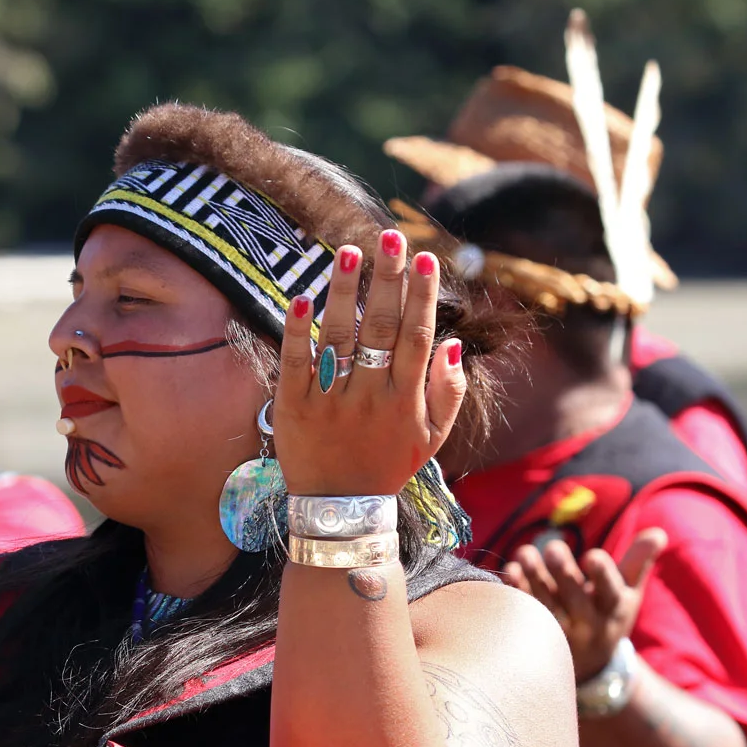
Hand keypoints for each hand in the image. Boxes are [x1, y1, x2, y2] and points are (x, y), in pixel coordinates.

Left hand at [274, 229, 466, 496]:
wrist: (339, 510)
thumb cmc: (388, 465)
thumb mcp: (432, 438)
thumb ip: (448, 392)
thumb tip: (453, 343)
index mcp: (406, 400)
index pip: (416, 336)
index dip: (421, 296)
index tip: (425, 259)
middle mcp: (369, 396)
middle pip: (381, 327)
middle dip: (387, 279)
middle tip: (389, 237)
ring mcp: (330, 400)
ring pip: (339, 337)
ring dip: (343, 291)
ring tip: (348, 251)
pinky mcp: (293, 407)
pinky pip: (295, 363)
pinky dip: (297, 331)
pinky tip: (300, 297)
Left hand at [504, 529, 667, 680]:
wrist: (589, 664)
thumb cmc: (608, 613)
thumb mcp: (628, 592)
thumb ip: (638, 562)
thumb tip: (658, 532)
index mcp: (613, 608)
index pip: (610, 591)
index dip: (602, 575)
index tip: (593, 555)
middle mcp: (587, 622)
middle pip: (573, 598)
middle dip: (563, 572)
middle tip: (553, 548)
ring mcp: (559, 630)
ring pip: (545, 603)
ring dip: (534, 577)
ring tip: (525, 553)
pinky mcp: (534, 632)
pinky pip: (523, 612)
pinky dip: (517, 591)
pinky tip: (510, 570)